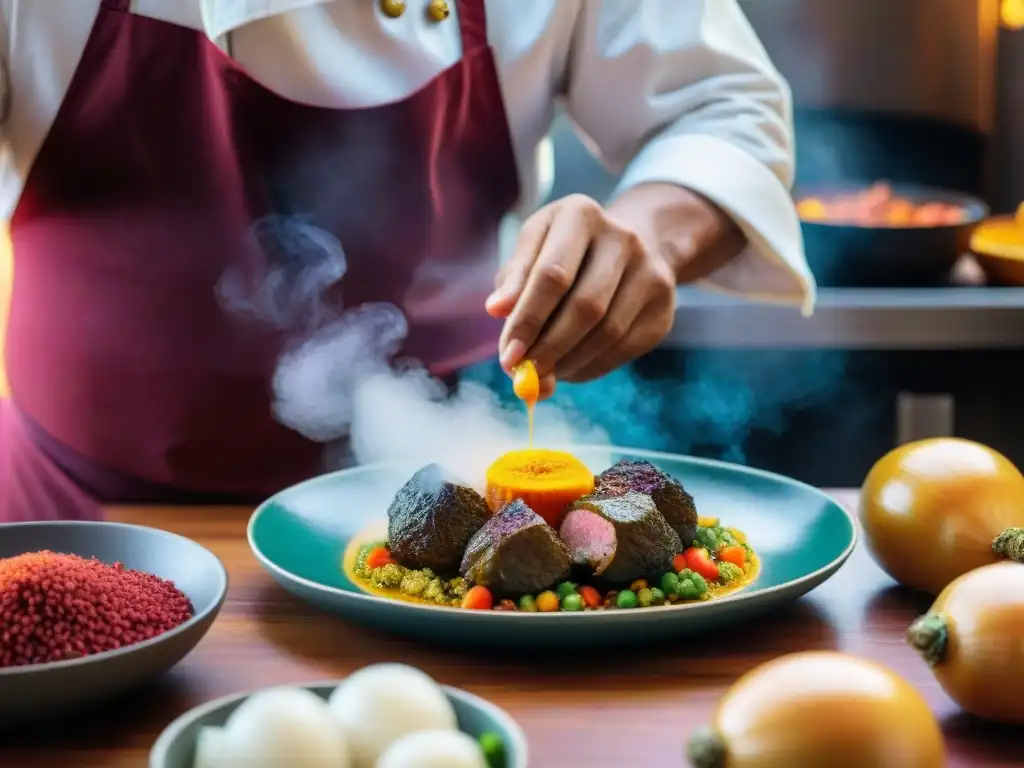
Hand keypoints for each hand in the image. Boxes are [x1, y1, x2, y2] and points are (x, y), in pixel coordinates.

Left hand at [485, 193, 677, 394]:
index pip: (552, 275)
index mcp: (580, 215)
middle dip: (549, 347)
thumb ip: (514, 280)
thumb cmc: (565, 251)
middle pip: (585, 306)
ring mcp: (651, 271)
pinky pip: (624, 347)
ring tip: (543, 372)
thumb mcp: (534, 250)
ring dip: (569, 362)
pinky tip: (569, 367)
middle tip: (525, 373)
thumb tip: (497, 311)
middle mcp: (623, 237)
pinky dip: (591, 366)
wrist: (630, 246)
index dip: (528, 320)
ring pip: (607, 332)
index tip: (509, 355)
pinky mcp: (664, 305)